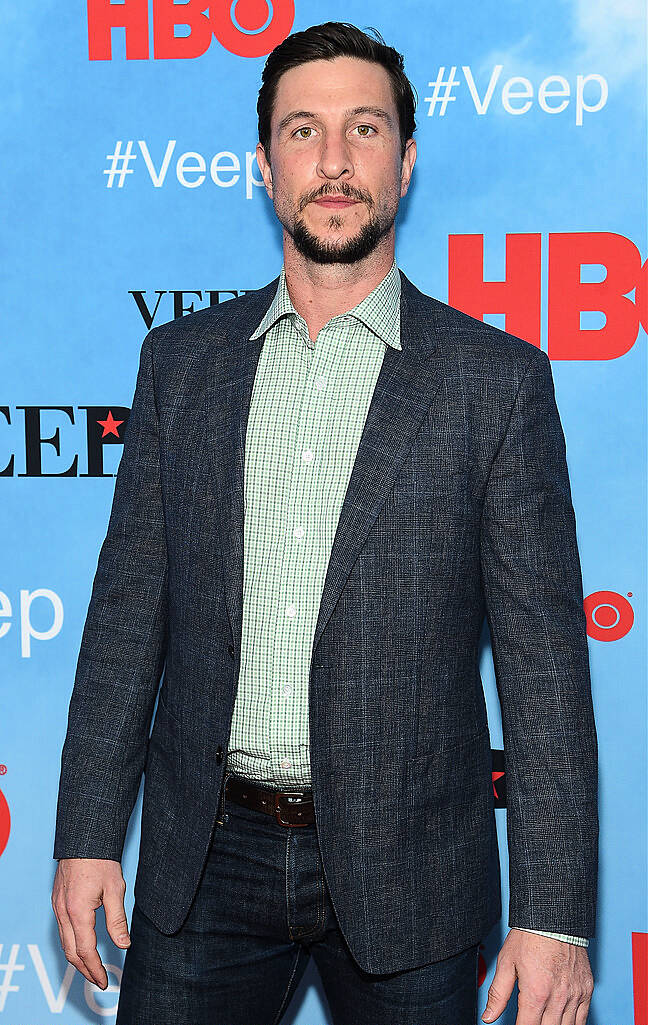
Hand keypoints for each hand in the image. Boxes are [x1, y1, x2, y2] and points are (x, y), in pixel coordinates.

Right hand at [51, 858, 130, 989]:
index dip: (95, 969)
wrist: (84, 838)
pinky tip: (81, 945)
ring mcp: (57, 906)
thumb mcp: (115, 889)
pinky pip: (62, 930)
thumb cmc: (101, 860)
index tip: (105, 981)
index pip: (86, 951)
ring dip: (77, 959)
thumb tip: (124, 944)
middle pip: (71, 952)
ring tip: (92, 968)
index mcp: (77, 912)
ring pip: (64, 942)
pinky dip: (71, 944)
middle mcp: (63, 912)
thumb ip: (118, 920)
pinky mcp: (58, 900)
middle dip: (85, 970)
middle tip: (99, 980)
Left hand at [482, 928, 593, 1024]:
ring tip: (544, 1022)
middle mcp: (558, 997)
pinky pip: (583, 1019)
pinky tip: (562, 1022)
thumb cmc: (529, 937)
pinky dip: (573, 1024)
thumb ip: (498, 994)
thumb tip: (488, 1016)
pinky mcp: (586, 989)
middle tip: (530, 1022)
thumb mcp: (506, 963)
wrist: (553, 918)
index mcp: (536, 993)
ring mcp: (575, 994)